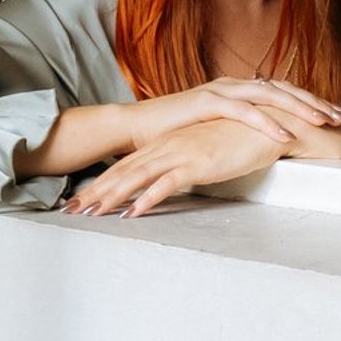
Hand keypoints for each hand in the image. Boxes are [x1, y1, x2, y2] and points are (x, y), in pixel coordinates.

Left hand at [67, 115, 286, 218]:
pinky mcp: (197, 163)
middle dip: (95, 192)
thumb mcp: (202, 150)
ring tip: (91, 214)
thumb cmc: (238, 139)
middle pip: (123, 172)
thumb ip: (183, 160)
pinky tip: (132, 212)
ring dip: (112, 197)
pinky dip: (147, 199)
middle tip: (71, 212)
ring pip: (138, 178)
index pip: (126, 165)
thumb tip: (168, 177)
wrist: (268, 126)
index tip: (81, 200)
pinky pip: (166, 184)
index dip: (101, 183)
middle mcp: (168, 146)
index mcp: (167, 143)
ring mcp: (181, 154)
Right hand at [126, 78, 340, 154]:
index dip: (311, 101)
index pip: (284, 92)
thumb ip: (241, 130)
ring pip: (270, 95)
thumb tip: (267, 139)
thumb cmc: (177, 134)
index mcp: (239, 90)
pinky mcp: (207, 102)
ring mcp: (221, 90)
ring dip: (299, 108)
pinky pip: (243, 111)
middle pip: (285, 89)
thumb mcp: (218, 130)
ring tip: (322, 122)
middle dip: (315, 102)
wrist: (139, 129)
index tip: (337, 114)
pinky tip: (284, 133)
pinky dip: (266, 121)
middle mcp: (234, 85)